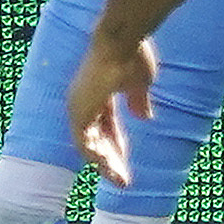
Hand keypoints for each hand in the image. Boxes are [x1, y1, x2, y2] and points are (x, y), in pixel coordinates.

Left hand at [65, 24, 156, 182]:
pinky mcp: (79, 112)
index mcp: (98, 92)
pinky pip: (84, 143)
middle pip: (96, 138)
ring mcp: (79, 106)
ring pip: (89, 145)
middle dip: (111, 160)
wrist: (123, 41)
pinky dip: (97, 158)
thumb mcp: (140, 83)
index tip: (125, 161)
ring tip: (121, 182)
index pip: (105, 125)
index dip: (116, 144)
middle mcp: (84, 100)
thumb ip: (138, 100)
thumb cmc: (133, 54)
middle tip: (123, 181)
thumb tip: (144, 118)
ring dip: (105, 165)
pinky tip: (109, 170)